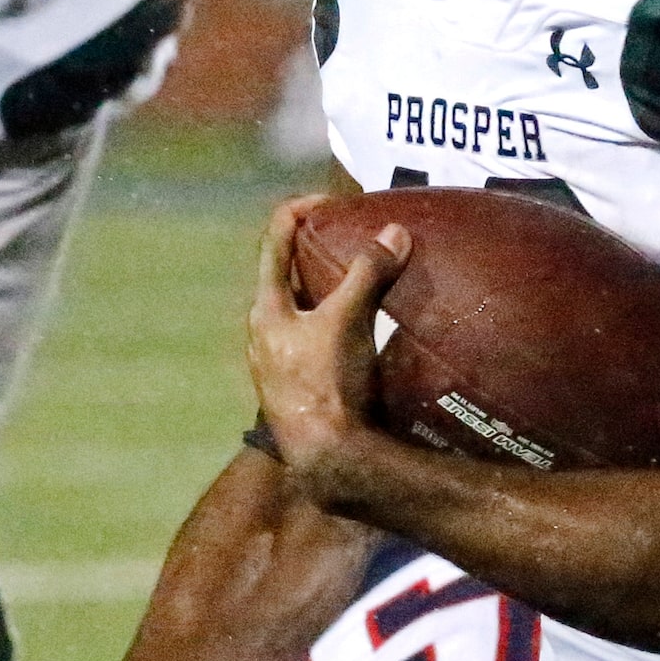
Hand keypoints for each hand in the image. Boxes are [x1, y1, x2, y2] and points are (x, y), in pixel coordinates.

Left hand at [246, 197, 408, 491]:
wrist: (326, 458)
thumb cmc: (326, 385)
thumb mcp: (347, 321)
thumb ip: (368, 273)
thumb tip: (394, 232)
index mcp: (266, 308)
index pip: (276, 238)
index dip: (303, 208)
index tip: (337, 201)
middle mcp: (266, 332)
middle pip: (290, 273)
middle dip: (322, 250)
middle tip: (358, 236)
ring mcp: (281, 361)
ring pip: (306, 308)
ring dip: (333, 289)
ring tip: (370, 278)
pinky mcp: (303, 384)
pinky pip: (320, 338)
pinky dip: (342, 322)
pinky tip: (370, 329)